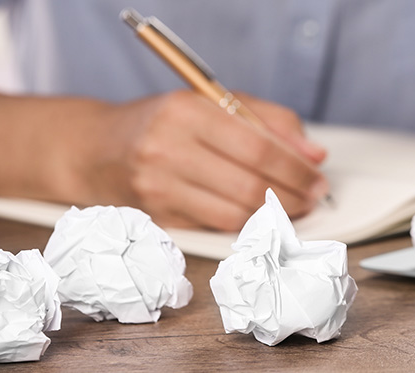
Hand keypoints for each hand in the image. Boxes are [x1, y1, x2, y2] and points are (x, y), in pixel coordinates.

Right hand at [73, 90, 328, 230]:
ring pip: (237, 212)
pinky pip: (217, 227)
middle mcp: (168, 148)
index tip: (318, 176)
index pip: (258, 147)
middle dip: (293, 194)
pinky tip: (262, 215)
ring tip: (294, 206)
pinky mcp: (158, 217)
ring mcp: (159, 187)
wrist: (95, 150)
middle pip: (251, 183)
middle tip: (313, 196)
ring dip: (275, 215)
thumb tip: (315, 154)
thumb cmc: (164, 123)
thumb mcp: (213, 103)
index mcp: (186, 111)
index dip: (297, 167)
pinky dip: (248, 224)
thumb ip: (269, 121)